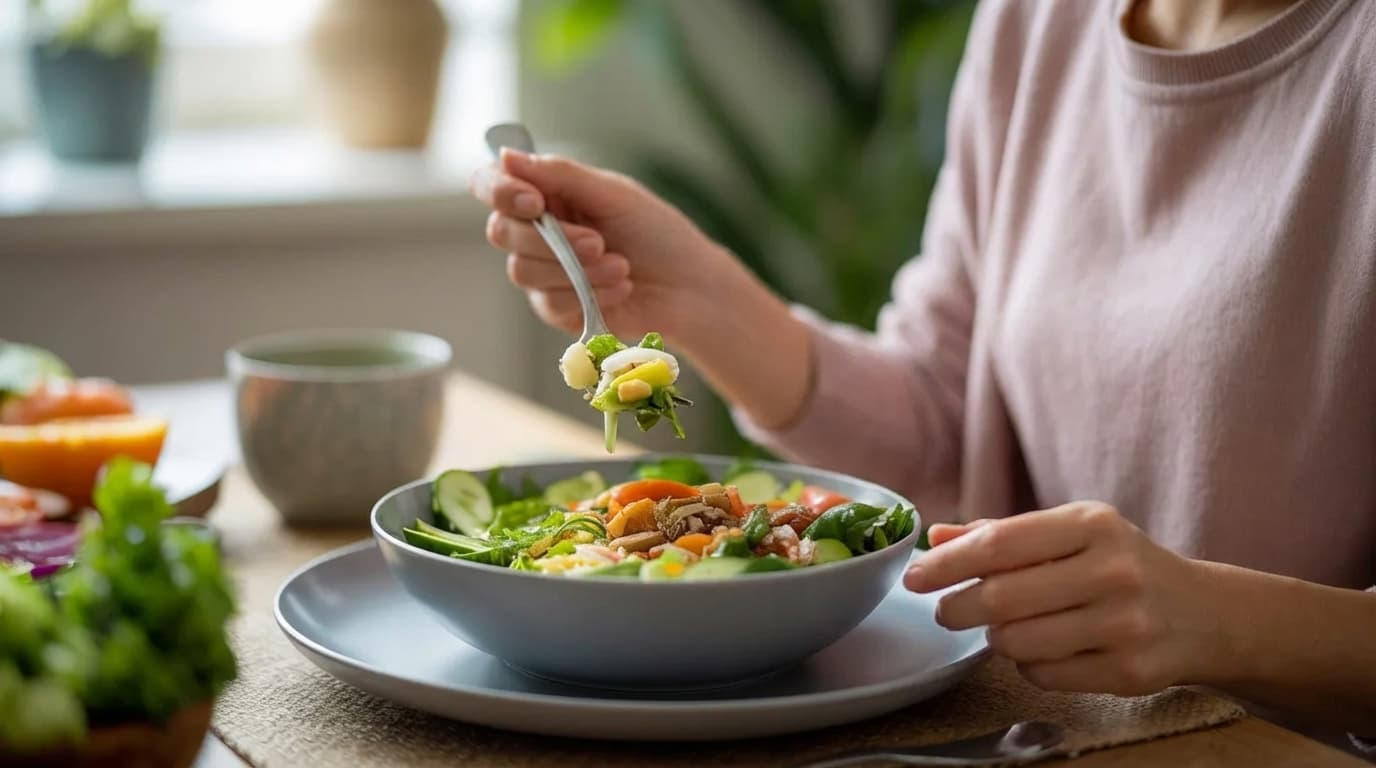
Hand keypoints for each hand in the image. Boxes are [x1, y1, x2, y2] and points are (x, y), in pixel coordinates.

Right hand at [468, 149, 733, 340]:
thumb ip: (560, 175)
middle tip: (599, 242)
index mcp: (547, 194)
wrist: (691, 288)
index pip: (493, 185)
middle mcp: (537, 232)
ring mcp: (544, 273)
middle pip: (501, 231)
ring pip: (521, 270)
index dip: (500, 191)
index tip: (534, 201)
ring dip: (576, 269)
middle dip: (550, 239)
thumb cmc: (659, 234)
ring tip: (621, 266)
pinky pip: (548, 303)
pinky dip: (588, 294)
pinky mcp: (558, 309)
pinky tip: (621, 287)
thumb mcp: (614, 194)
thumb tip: (507, 155)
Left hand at [904, 502, 1219, 695]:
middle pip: (1001, 598)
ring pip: (1017, 642)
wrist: (1205, 614)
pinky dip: (1030, 666)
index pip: (999, 543)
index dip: (948, 562)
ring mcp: (1125, 623)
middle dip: (957, 608)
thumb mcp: (1072, 533)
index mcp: (1090, 524)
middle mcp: (1112, 570)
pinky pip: (1044, 675)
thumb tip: (937, 537)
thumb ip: (1004, 535)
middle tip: (946, 611)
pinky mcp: (1131, 671)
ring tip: (1008, 627)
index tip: (915, 576)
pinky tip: (1045, 649)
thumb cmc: (1121, 565)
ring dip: (997, 639)